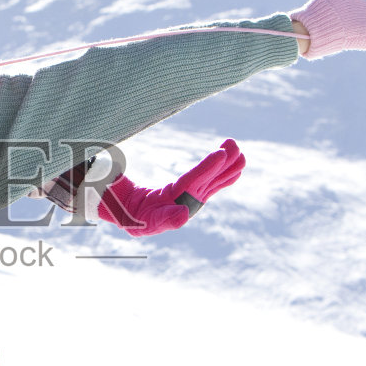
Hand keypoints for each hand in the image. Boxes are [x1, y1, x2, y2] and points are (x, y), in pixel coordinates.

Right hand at [97, 139, 244, 236]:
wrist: (129, 218)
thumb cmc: (126, 216)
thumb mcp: (132, 218)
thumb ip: (148, 209)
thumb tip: (182, 214)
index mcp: (169, 209)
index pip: (189, 185)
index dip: (205, 170)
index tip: (220, 155)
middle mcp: (184, 206)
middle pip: (205, 183)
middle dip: (221, 166)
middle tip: (233, 147)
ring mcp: (190, 200)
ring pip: (211, 182)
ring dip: (226, 167)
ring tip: (239, 151)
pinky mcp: (192, 194)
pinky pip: (210, 183)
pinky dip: (224, 174)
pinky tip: (236, 164)